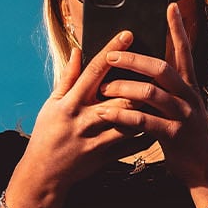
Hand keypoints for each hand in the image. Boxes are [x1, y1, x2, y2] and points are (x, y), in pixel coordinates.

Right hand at [3, 30, 158, 207]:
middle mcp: (85, 120)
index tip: (128, 35)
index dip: (113, 51)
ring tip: (162, 94)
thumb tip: (76, 51)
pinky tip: (157, 122)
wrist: (44, 173)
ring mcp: (97, 140)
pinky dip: (147, 133)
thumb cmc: (47, 134)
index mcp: (71, 103)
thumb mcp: (51, 104)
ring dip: (147, 108)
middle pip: (120, 96)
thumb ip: (67, 78)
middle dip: (140, 82)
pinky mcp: (106, 156)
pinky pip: (133, 144)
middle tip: (159, 68)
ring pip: (130, 121)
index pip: (95, 71)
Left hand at [90, 3, 207, 186]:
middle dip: (133, 59)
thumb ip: (167, 91)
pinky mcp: (175, 135)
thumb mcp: (182, 109)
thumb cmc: (186, 138)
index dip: (178, 29)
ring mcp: (183, 116)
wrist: (205, 171)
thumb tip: (146, 73)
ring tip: (101, 88)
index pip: (184, 52)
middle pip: (161, 68)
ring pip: (151, 93)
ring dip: (123, 87)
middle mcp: (189, 97)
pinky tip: (106, 113)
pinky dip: (123, 116)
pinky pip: (144, 122)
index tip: (170, 6)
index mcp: (189, 87)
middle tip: (110, 55)